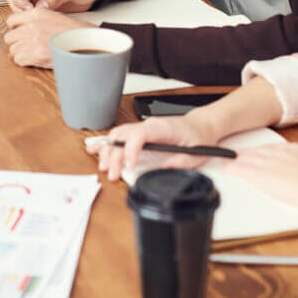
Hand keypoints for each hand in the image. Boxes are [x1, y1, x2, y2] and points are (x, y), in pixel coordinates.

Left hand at [4, 7, 90, 67]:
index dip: (14, 29)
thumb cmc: (73, 31)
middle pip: (9, 37)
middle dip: (16, 42)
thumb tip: (22, 27)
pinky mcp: (35, 54)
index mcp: (37, 13)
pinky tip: (35, 59)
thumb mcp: (54, 17)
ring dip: (21, 53)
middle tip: (25, 46)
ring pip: (13, 49)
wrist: (86, 42)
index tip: (18, 33)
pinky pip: (18, 60)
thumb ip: (37, 20)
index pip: (11, 20)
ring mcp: (33, 40)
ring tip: (33, 53)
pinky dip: (25, 61)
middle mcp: (32, 25)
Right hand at [85, 114, 215, 180]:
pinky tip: (95, 147)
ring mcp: (144, 126)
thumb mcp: (196, 154)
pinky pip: (121, 134)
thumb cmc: (198, 137)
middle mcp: (150, 124)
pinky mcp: (142, 131)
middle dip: (114, 155)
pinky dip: (107, 141)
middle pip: (124, 135)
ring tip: (104, 167)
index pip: (139, 134)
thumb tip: (164, 169)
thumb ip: (180, 162)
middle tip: (112, 173)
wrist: (201, 125)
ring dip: (108, 150)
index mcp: (163, 128)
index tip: (129, 166)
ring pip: (119, 134)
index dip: (130, 150)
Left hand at [226, 143, 297, 236]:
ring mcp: (270, 164)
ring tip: (226, 161)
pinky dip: (234, 170)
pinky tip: (227, 170)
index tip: (256, 153)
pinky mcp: (262, 177)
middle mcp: (281, 154)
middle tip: (234, 155)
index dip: (263, 152)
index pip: (274, 149)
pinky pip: (244, 171)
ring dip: (237, 161)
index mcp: (296, 151)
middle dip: (246, 154)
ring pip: (249, 160)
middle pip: (259, 152)